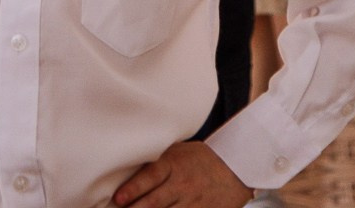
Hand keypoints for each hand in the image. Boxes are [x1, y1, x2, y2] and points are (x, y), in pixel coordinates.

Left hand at [111, 141, 249, 207]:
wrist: (235, 169)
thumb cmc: (199, 159)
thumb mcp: (177, 152)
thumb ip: (155, 162)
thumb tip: (124, 168)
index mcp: (174, 164)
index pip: (151, 176)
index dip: (134, 188)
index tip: (119, 198)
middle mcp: (183, 184)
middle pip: (155, 202)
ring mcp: (194, 203)